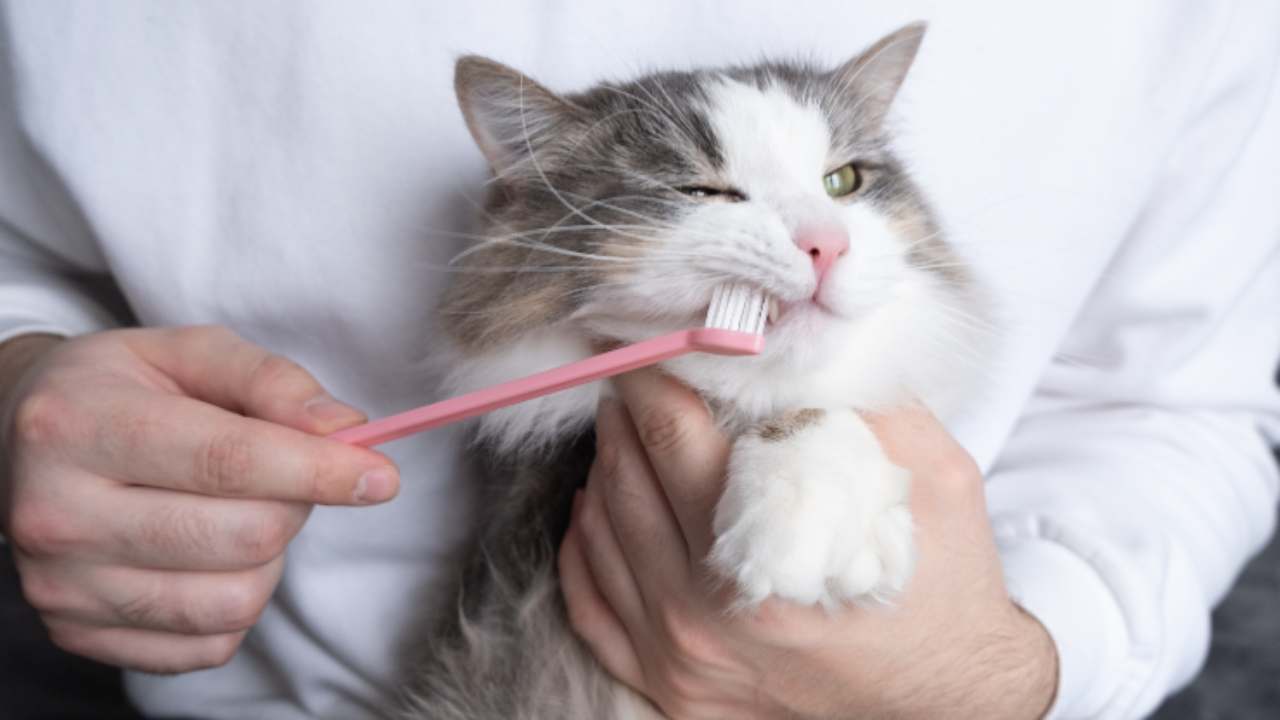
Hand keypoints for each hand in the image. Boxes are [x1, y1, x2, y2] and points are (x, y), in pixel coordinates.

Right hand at [0, 326, 398, 672]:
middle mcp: (56, 513)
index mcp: (78, 425)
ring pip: (233, 602)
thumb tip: (346, 431)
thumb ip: (271, 381)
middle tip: (286, 475)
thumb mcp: (188, 352)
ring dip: (269, 559)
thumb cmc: (122, 390)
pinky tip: (211, 557)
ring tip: (239, 512)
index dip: (320, 471)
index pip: (227, 461)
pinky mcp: (78, 634)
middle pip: (242, 537)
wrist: (22, 440)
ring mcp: (61, 585)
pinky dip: (237, 603)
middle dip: (295, 504)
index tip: (382, 476)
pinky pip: (209, 645)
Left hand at [558, 368, 1056, 718]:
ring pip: (599, 536)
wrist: (949, 698)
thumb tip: (797, 341)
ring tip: (622, 429)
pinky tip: (597, 507)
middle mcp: (704, 613)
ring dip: (604, 468)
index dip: (652, 377)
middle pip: (626, 480)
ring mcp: (679, 657)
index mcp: (764, 552)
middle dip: (625, 415)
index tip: (648, 344)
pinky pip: (590, 606)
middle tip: (632, 377)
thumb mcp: (931, 475)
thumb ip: (863, 400)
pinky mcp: (672, 687)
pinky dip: (584, 547)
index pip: (673, 435)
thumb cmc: (943, 586)